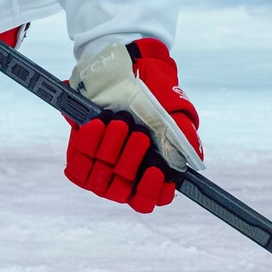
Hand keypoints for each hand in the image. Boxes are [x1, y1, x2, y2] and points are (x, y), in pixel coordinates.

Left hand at [65, 39, 201, 212]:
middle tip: (139, 136)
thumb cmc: (153, 95)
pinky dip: (89, 145)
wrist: (122, 71)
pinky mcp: (80, 157)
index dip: (153, 192)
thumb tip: (191, 161)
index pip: (150, 200)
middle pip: (125, 192)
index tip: (158, 171)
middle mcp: (125, 176)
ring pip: (101, 181)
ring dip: (112, 150)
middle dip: (132, 162)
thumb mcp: (175, 113)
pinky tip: (99, 124)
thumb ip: (185, 138)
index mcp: (151, 172)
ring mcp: (101, 169)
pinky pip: (79, 166)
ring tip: (119, 123)